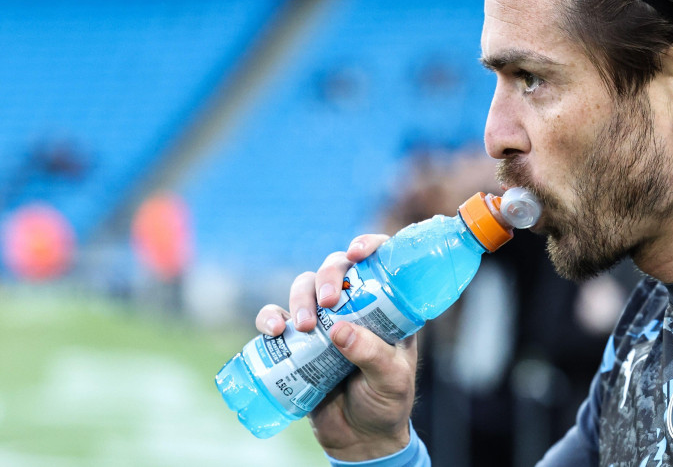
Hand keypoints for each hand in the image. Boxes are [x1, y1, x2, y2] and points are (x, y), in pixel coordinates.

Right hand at [255, 234, 417, 460]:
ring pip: (303, 288)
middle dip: (327, 276)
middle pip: (335, 269)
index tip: (357, 251)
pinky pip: (276, 318)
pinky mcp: (298, 343)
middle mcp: (354, 307)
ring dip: (298, 297)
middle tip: (327, 301)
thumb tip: (340, 331)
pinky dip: (269, 317)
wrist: (360, 440)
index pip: (379, 264)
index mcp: (385, 308)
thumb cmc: (386, 404)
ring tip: (301, 325)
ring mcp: (324, 322)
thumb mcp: (391, 380)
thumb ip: (371, 355)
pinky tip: (273, 330)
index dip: (369, 246)